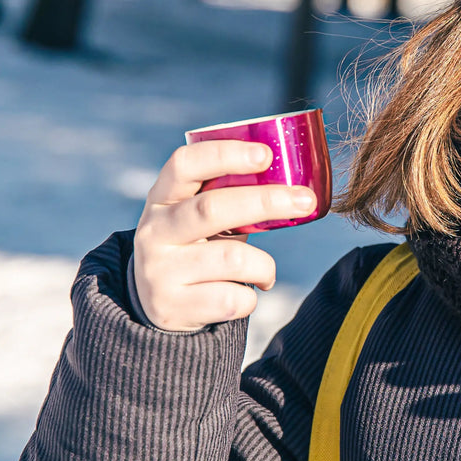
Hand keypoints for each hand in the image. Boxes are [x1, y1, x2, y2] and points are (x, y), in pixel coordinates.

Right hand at [132, 140, 318, 332]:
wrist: (159, 304)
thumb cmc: (197, 246)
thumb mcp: (198, 216)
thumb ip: (229, 196)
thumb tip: (294, 181)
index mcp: (162, 198)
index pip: (185, 164)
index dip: (225, 154)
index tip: (266, 154)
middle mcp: (154, 231)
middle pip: (212, 208)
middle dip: (266, 201)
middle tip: (306, 201)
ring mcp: (159, 271)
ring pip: (233, 259)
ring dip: (264, 265)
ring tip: (265, 271)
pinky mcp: (172, 307)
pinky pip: (232, 298)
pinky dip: (252, 295)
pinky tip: (245, 293)